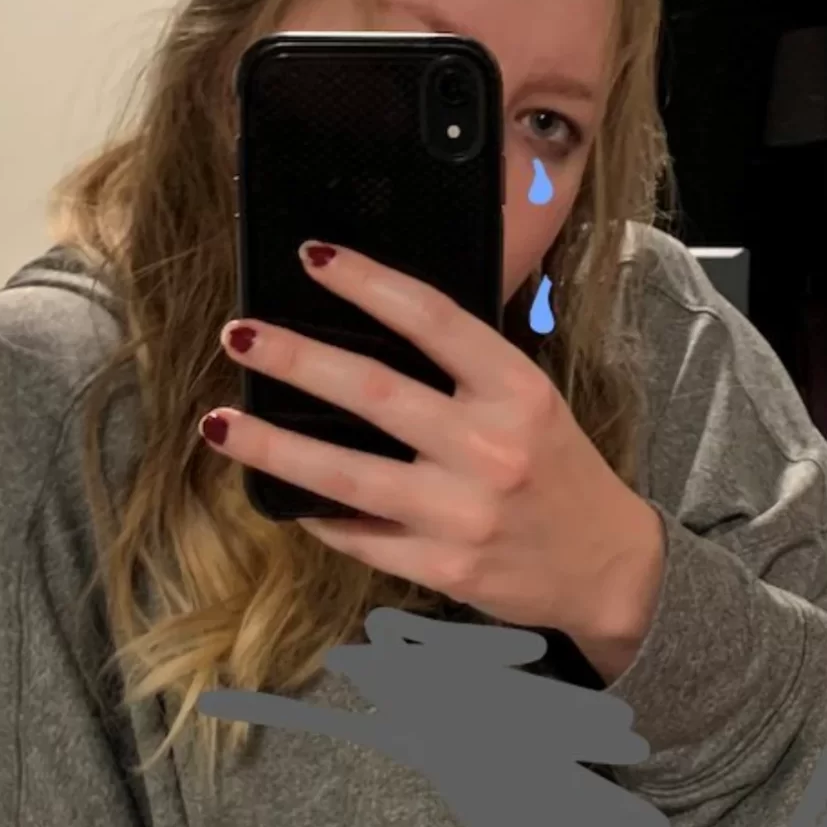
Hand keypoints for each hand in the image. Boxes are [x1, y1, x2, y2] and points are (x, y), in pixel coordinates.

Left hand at [201, 241, 664, 678]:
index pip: (434, 320)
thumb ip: (467, 370)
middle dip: (298, 359)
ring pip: (347, 476)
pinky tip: (279, 495)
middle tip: (240, 333)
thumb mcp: (532, 403)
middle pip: (375, 393)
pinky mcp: (443, 568)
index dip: (369, 282)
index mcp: (518, 391)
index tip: (314, 258)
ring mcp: (463, 514)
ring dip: (274, 446)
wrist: (607, 568)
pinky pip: (358, 537)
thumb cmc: (559, 471)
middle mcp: (491, 449)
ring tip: (219, 422)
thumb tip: (371, 325)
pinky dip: (315, 514)